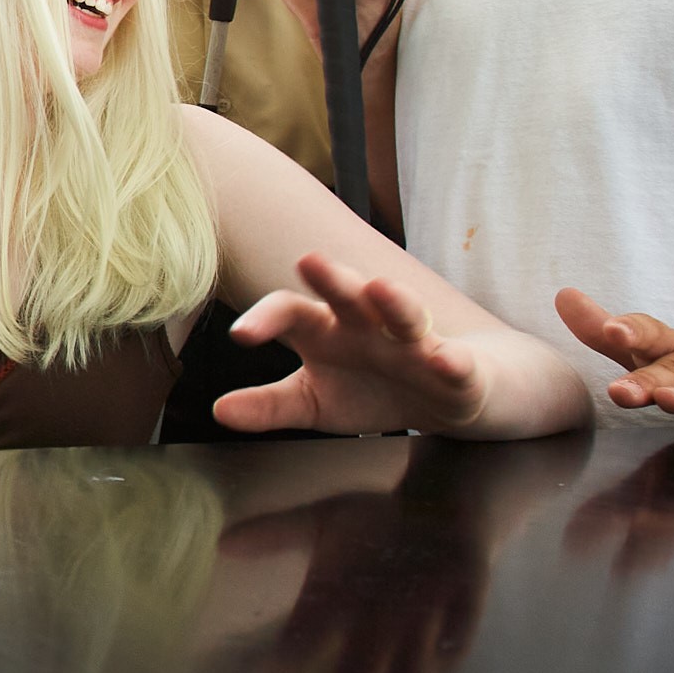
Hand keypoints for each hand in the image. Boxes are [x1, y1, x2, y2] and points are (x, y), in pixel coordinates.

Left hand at [213, 253, 493, 434]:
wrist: (442, 399)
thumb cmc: (371, 391)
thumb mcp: (313, 403)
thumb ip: (269, 406)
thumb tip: (218, 411)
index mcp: (327, 330)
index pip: (291, 311)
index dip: (265, 319)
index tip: (240, 334)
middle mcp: (369, 326)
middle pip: (348, 294)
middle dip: (331, 277)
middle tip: (310, 261)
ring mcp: (413, 343)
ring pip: (404, 314)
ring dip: (394, 301)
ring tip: (381, 289)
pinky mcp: (454, 368)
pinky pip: (453, 360)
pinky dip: (452, 359)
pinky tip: (446, 359)